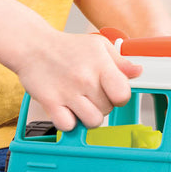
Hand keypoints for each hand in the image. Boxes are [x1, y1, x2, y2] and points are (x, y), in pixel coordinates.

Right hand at [13, 30, 142, 132]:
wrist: (32, 45)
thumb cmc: (65, 46)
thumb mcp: (97, 45)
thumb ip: (119, 61)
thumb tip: (138, 72)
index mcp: (100, 64)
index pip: (123, 94)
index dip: (119, 96)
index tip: (111, 92)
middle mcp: (85, 78)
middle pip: (107, 110)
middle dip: (101, 104)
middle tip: (88, 92)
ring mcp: (67, 92)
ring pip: (92, 122)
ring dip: (87, 116)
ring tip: (79, 103)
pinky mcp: (51, 102)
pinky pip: (68, 126)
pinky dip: (68, 122)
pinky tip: (65, 109)